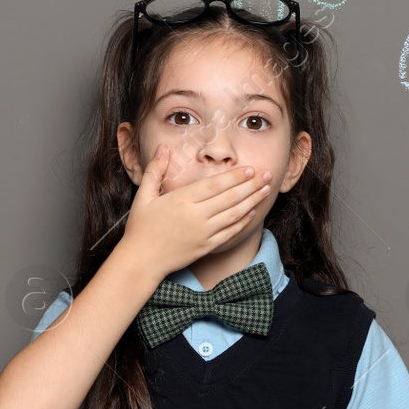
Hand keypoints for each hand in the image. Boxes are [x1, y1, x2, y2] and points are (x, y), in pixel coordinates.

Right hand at [119, 144, 271, 278]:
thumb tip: (163, 147)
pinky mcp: (206, 246)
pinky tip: (252, 212)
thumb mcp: (143, 196)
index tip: (250, 169)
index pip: (215, 185)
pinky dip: (243, 222)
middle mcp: (196, 216)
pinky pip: (230, 233)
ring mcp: (203, 233)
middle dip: (251, 185)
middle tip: (267, 175)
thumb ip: (155, 170)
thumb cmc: (141, 227)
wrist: (141, 261)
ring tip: (266, 190)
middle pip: (230, 197)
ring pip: (234, 214)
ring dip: (252, 201)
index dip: (235, 176)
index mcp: (181, 200)